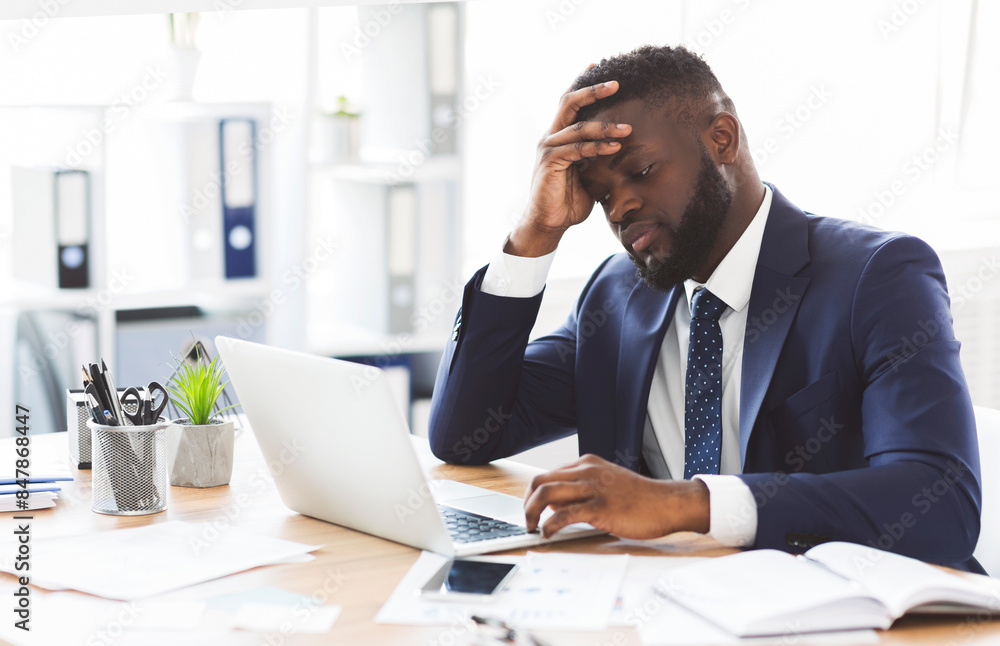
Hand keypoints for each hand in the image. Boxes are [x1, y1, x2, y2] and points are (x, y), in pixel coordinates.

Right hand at [507, 77, 631, 256]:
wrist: (549, 223)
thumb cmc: (569, 201)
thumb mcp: (589, 175)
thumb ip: (598, 158)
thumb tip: (623, 150)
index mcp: (559, 137)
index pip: (570, 104)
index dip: (583, 86)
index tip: (598, 67)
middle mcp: (551, 137)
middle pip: (569, 103)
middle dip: (592, 91)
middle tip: (616, 83)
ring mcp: (548, 148)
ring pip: (578, 127)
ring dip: (605, 127)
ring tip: (627, 128)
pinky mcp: (549, 161)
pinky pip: (577, 149)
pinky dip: (597, 147)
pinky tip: (614, 147)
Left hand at [523, 454, 710, 538]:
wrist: (666, 503)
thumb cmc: (640, 498)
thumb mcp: (607, 483)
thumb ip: (582, 489)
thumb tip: (555, 505)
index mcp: (587, 464)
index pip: (547, 474)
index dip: (533, 494)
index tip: (531, 509)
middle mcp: (586, 471)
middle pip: (540, 481)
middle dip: (527, 502)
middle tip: (527, 519)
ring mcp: (592, 488)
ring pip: (546, 493)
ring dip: (531, 512)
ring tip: (533, 527)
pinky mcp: (599, 508)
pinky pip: (563, 515)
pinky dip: (549, 525)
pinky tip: (548, 533)